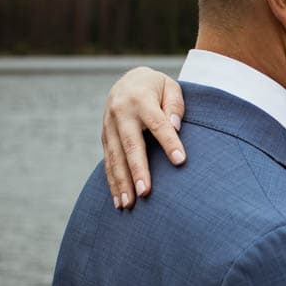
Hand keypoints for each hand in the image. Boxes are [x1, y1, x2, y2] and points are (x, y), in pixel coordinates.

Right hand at [102, 67, 186, 208]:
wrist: (127, 81)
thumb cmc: (156, 88)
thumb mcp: (170, 87)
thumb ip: (175, 105)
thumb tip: (176, 126)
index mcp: (141, 99)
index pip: (158, 123)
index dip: (169, 142)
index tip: (180, 160)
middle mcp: (121, 113)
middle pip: (130, 145)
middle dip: (137, 170)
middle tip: (145, 192)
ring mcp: (109, 127)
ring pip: (115, 158)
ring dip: (121, 182)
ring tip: (129, 204)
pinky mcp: (105, 138)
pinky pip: (108, 162)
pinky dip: (113, 182)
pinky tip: (119, 201)